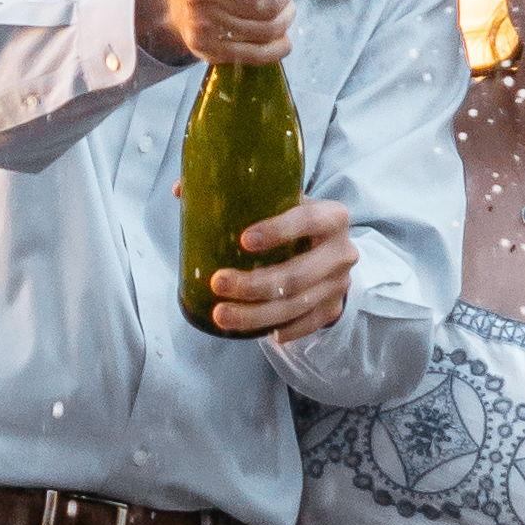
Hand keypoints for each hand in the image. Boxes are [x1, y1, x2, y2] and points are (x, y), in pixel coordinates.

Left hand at [208, 194, 359, 343]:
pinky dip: (285, 330)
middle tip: (217, 283)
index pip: (307, 221)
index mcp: (332, 216)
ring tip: (221, 315)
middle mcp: (342, 250)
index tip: (243, 241)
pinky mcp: (334, 308)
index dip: (277, 231)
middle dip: (253, 284)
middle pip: (296, 275)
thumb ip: (238, 195)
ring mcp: (339, 283)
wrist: (333, 249)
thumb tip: (182, 190)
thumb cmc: (295, 221)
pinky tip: (262, 333)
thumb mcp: (280, 202)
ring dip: (256, 315)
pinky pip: (307, 324)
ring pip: (295, 305)